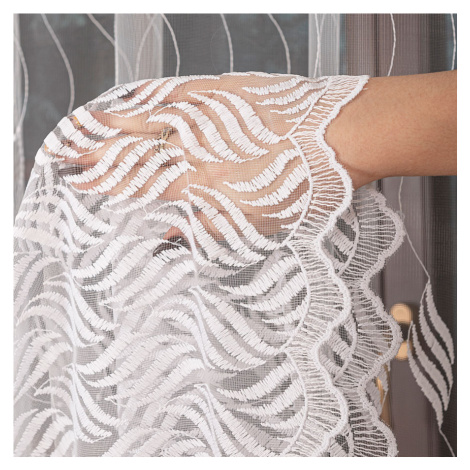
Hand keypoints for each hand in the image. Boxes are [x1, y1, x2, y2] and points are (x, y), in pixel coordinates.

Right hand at [50, 72, 329, 249]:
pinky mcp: (223, 90)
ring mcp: (207, 115)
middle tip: (70, 158)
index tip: (83, 184)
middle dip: (99, 157)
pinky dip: (152, 96)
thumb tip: (168, 236)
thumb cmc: (302, 186)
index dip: (109, 184)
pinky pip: (178, 91)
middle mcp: (196, 147)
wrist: (336, 135)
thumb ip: (206, 229)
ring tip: (86, 127)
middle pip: (136, 152)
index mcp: (200, 182)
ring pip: (148, 120)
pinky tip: (135, 97)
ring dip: (114, 125)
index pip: (142, 185)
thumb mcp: (254, 223)